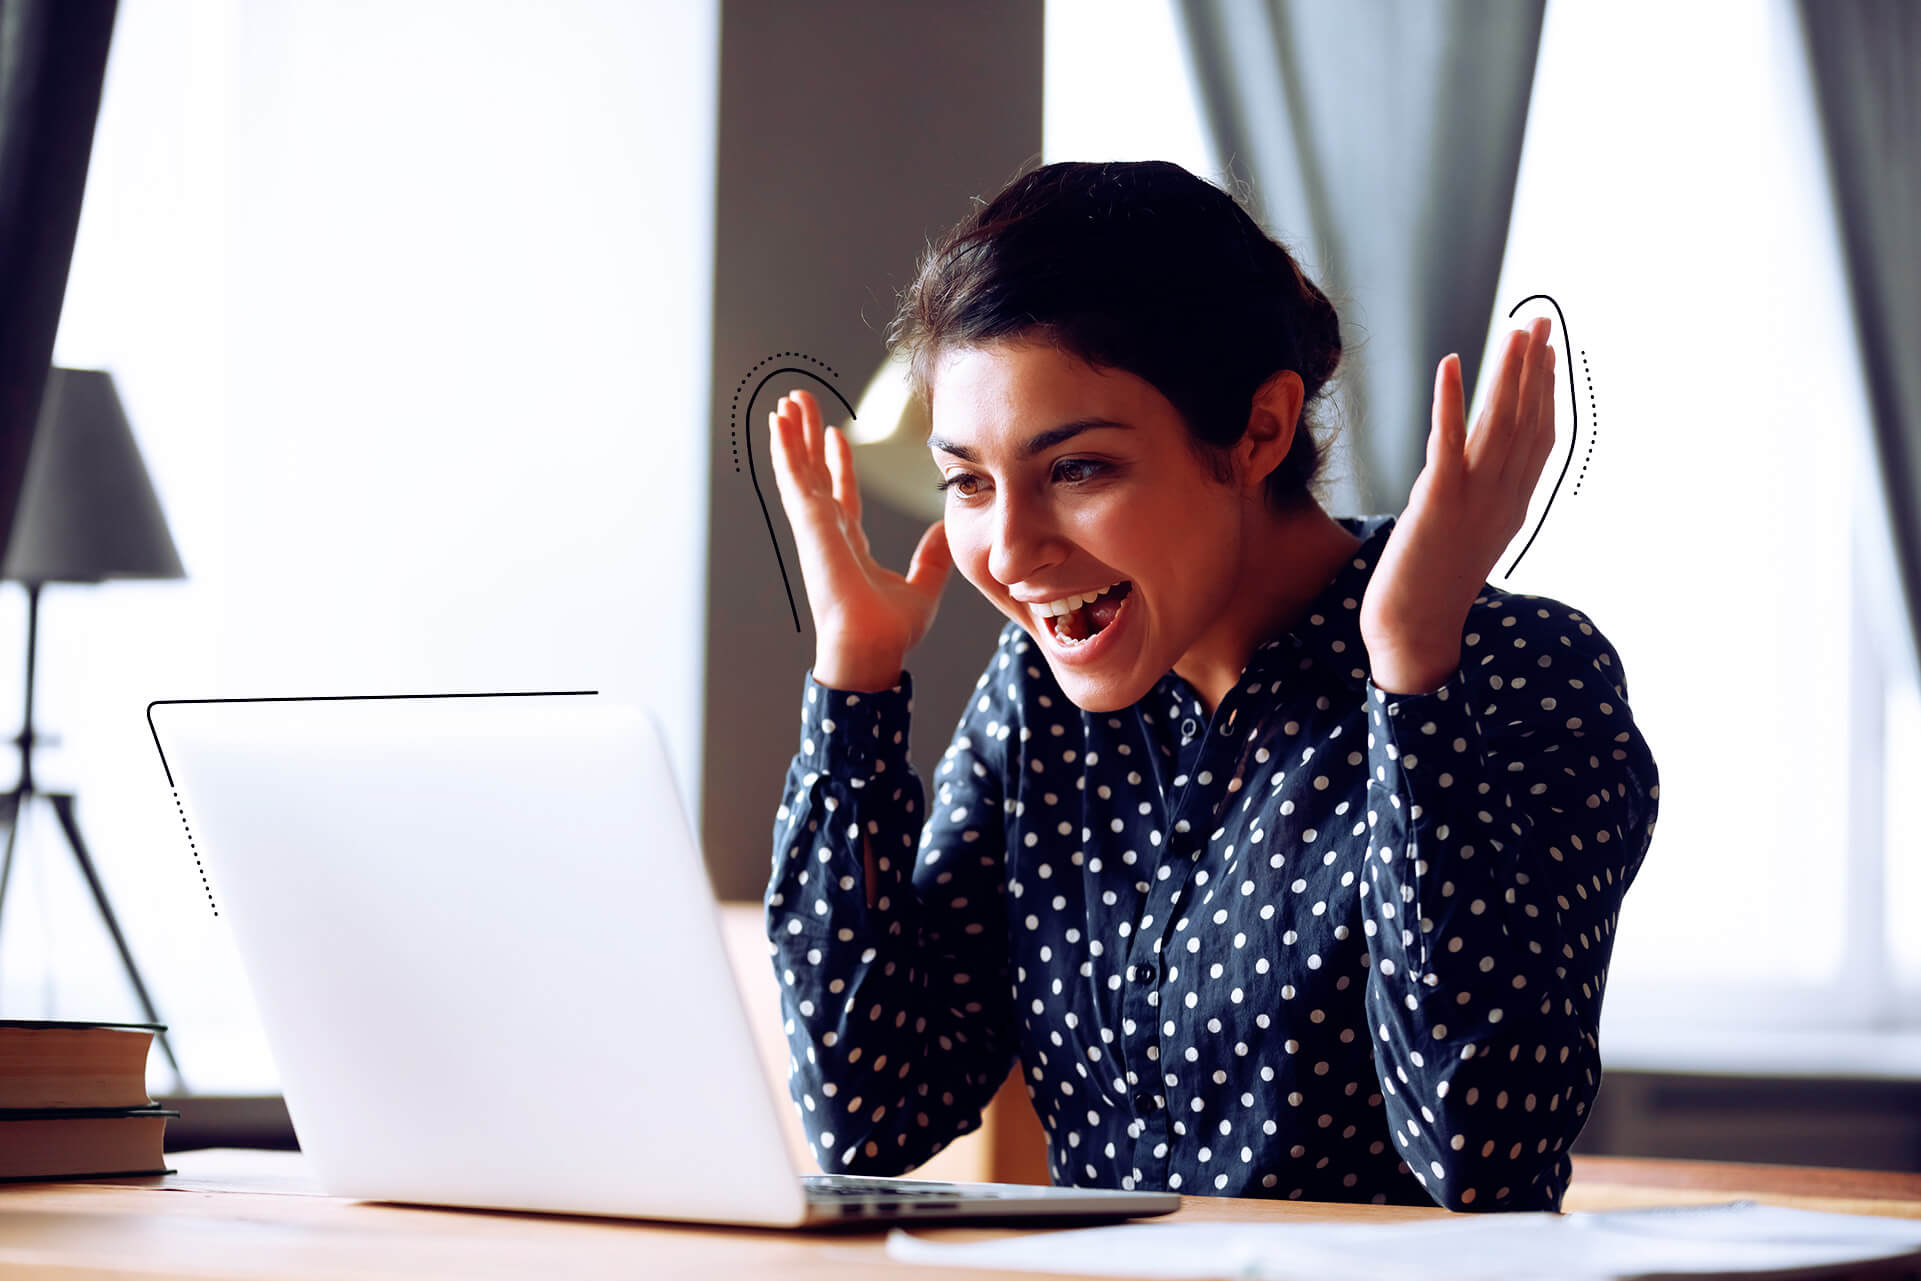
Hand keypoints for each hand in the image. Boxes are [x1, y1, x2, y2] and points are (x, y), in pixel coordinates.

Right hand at [767, 389, 952, 686]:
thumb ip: (931, 559)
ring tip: (787, 401)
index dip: (838, 465)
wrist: (873, 648)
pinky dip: (784, 449)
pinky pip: (793, 479)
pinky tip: (778, 422)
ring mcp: (815, 528)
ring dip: (792, 434)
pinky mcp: (809, 526)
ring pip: (799, 470)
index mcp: (849, 546)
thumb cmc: (890, 632)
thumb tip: (942, 532)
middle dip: (806, 438)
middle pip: (813, 474)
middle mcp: (827, 533)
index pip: (841, 495)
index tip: (836, 436)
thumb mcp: (922, 588)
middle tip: (801, 404)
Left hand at [1359, 318, 1556, 692]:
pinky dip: (1451, 400)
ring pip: (1498, 425)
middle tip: (1542, 322)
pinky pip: (1447, 441)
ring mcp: (1473, 500)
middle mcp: (1503, 499)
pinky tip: (1452, 364)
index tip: (1548, 355)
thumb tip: (1468, 475)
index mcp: (1513, 507)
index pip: (1539, 439)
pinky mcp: (1436, 502)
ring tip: (1516, 332)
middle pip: (1527, 422)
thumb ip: (1476, 502)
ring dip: (1507, 374)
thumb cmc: (1430, 590)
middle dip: (1536, 369)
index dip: (1546, 393)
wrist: (1413, 632)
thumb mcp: (1466, 538)